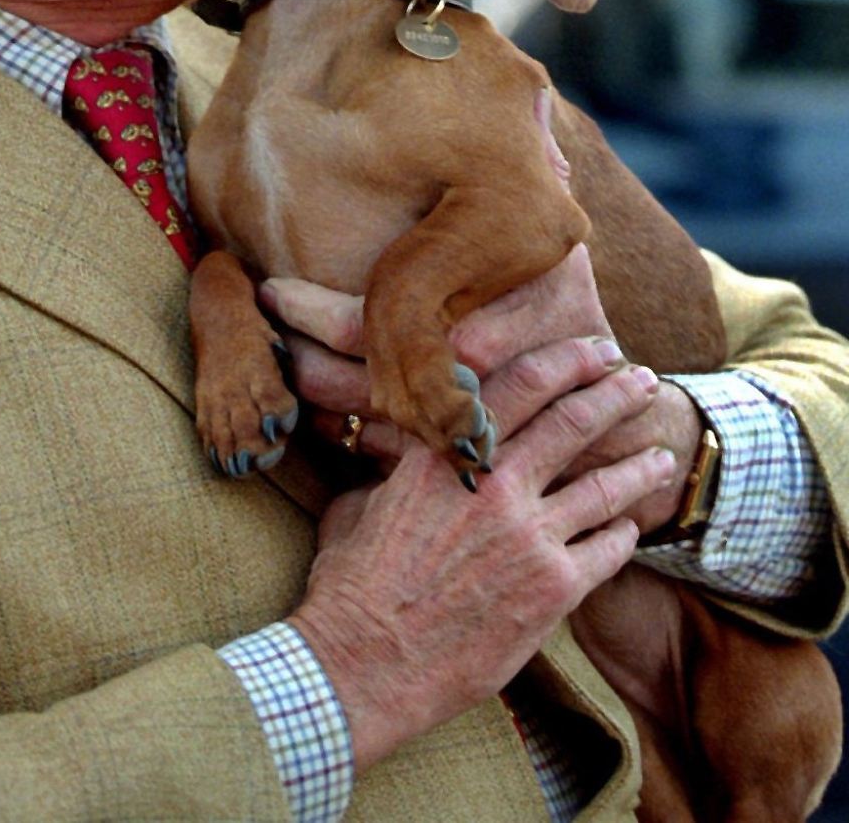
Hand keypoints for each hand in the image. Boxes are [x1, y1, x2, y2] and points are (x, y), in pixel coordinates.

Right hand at [287, 344, 676, 771]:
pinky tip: (629, 529)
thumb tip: (404, 459)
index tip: (594, 350)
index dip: (565, 360)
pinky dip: (622, 534)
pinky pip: (607, 550)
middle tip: (640, 379)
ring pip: (604, 485)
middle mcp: (493, 482)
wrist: (363, 662)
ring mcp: (529, 535)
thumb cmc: (351, 587)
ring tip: (660, 454)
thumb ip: (401, 472)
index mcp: (444, 452)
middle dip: (615, 394)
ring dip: (638, 465)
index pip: (519, 384)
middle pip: (573, 420)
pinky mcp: (553, 589)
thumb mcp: (363, 504)